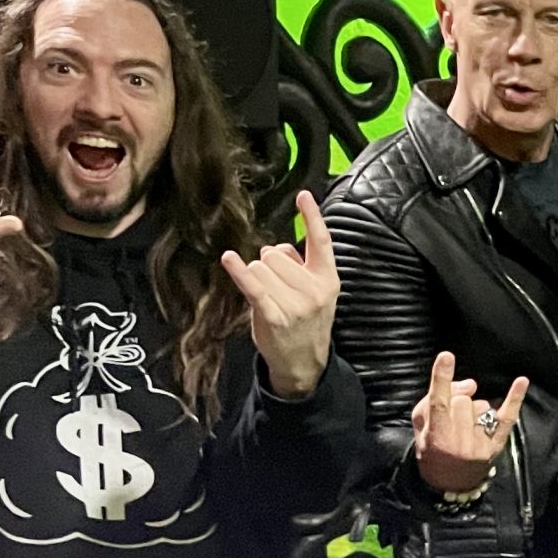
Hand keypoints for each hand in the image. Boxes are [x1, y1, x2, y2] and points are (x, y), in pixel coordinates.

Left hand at [222, 190, 339, 398]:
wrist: (305, 363)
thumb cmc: (306, 323)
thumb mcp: (316, 293)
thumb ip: (301, 266)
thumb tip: (278, 248)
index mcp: (328, 279)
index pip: (321, 241)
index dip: (312, 217)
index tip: (303, 195)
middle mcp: (314, 289)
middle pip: (275, 254)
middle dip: (269, 267)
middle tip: (278, 291)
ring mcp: (295, 304)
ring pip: (260, 268)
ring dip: (257, 280)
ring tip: (269, 301)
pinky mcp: (274, 316)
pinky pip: (253, 286)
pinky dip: (239, 272)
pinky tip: (229, 260)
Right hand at [411, 350, 526, 497]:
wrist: (449, 481)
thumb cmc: (432, 448)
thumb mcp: (421, 427)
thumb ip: (435, 401)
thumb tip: (470, 384)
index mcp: (435, 436)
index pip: (439, 402)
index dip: (442, 378)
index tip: (446, 356)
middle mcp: (458, 441)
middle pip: (462, 400)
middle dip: (456, 402)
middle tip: (452, 418)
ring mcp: (479, 444)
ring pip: (480, 405)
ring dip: (473, 410)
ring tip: (465, 428)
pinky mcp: (495, 444)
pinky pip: (507, 416)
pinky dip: (514, 398)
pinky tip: (521, 382)